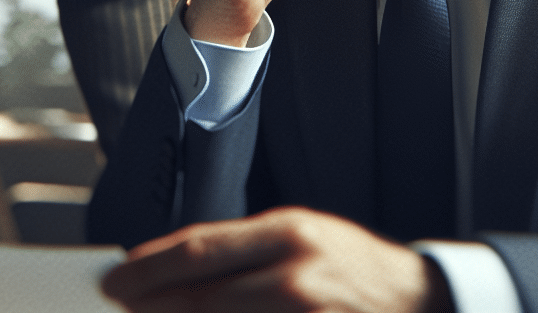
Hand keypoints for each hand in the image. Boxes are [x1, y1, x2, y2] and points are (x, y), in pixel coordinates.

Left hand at [101, 207, 453, 312]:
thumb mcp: (298, 236)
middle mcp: (293, 273)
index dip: (150, 266)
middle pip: (202, 294)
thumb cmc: (350, 265)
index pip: (199, 247)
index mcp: (284, 232)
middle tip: (119, 304)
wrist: (420, 299)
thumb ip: (242, 253)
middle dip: (151, 303)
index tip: (116, 277)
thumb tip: (180, 267)